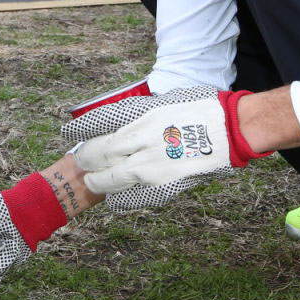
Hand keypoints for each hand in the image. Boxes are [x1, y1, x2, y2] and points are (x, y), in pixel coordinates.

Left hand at [67, 86, 270, 204]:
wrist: (231, 130)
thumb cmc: (200, 108)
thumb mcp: (164, 100)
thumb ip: (138, 114)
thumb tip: (116, 125)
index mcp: (140, 116)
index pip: (95, 124)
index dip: (78, 130)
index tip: (68, 134)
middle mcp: (140, 142)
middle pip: (98, 154)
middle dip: (85, 158)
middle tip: (81, 161)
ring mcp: (150, 168)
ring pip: (110, 180)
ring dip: (98, 181)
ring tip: (93, 181)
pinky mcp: (162, 186)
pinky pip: (132, 198)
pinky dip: (121, 198)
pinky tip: (117, 198)